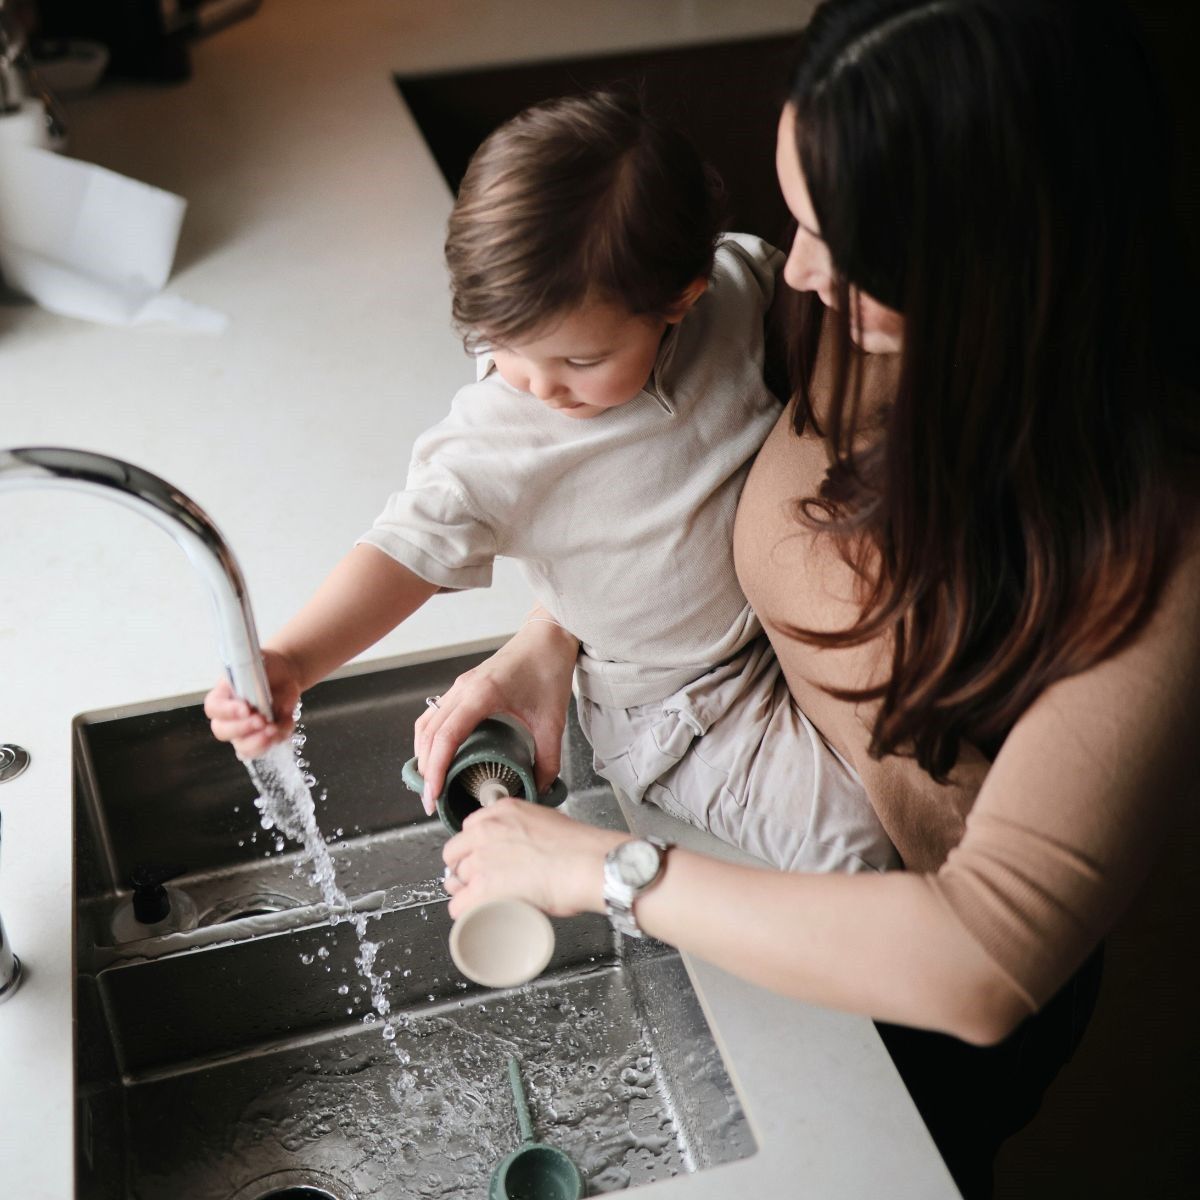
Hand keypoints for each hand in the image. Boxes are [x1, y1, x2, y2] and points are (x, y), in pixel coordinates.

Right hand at [203, 648, 302, 758]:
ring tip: (275, 728)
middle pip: (222, 731)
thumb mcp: (258, 663)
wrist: (283, 676)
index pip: (214, 707)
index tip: (246, 708)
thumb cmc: (267, 668)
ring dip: (258, 742)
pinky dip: (275, 741)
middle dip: (243, 728)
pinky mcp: (258, 739)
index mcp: (222, 694)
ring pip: (241, 747)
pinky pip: (261, 750)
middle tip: (262, 720)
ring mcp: (242, 731)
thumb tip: (260, 696)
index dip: (227, 711)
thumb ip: (255, 677)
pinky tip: (284, 726)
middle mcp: (228, 716)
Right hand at [413, 617, 578, 813]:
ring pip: (427, 724)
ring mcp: (460, 686)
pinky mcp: (463, 687)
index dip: (436, 770)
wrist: (548, 637)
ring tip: (431, 783)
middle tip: (430, 801)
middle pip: (429, 734)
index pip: (446, 737)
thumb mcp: (552, 721)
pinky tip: (437, 756)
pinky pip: (435, 715)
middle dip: (426, 770)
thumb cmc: (548, 669)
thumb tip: (540, 788)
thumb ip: (548, 759)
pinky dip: (430, 738)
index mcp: (481, 694)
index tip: (434, 795)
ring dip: (424, 754)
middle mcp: (463, 689)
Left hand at [441, 797, 626, 919]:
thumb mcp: (547, 821)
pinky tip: (478, 916)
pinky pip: (459, 906)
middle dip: (466, 870)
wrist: (588, 864)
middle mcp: (486, 831)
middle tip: (482, 882)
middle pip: (456, 855)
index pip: (469, 829)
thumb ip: (528, 828)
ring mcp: (481, 860)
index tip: (482, 858)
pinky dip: (466, 914)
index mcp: (502, 812)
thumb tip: (527, 845)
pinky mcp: (483, 888)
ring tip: (484, 901)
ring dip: (466, 892)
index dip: (474, 848)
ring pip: (455, 881)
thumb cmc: (579, 848)